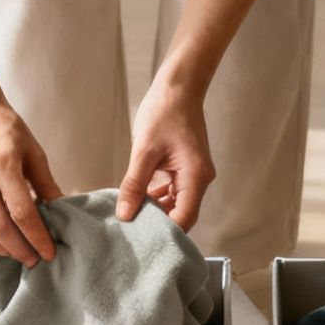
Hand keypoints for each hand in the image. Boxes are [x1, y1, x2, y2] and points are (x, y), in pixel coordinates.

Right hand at [0, 94, 62, 265]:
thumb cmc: (4, 127)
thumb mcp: (33, 150)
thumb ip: (46, 184)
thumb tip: (60, 214)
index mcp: (2, 164)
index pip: (22, 212)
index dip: (38, 237)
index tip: (49, 252)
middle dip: (20, 250)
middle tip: (34, 259)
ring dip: (0, 250)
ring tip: (17, 253)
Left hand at [117, 76, 213, 230]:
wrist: (179, 87)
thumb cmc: (164, 112)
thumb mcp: (144, 151)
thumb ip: (134, 185)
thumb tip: (124, 214)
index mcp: (196, 177)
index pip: (184, 218)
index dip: (164, 231)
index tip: (140, 237)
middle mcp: (200, 180)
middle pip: (181, 214)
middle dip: (158, 223)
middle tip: (131, 229)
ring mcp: (194, 175)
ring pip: (176, 204)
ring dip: (155, 210)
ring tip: (131, 215)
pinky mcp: (186, 169)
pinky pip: (173, 192)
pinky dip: (157, 197)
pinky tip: (138, 198)